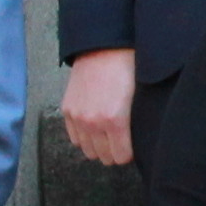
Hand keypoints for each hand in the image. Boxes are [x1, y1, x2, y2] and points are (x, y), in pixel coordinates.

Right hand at [59, 48, 138, 169]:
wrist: (103, 48)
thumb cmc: (126, 69)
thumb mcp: (138, 98)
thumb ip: (134, 124)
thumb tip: (136, 143)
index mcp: (115, 120)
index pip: (121, 156)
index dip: (129, 153)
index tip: (131, 146)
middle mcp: (93, 123)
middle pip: (104, 157)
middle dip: (114, 151)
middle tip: (120, 141)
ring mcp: (78, 117)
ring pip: (88, 151)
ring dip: (98, 146)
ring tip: (106, 135)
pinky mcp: (67, 110)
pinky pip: (74, 138)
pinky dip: (84, 137)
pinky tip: (93, 127)